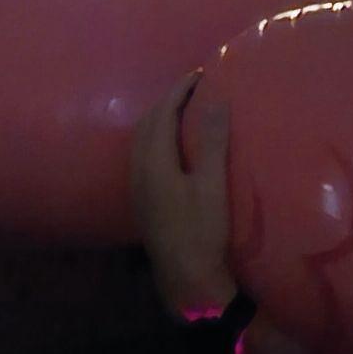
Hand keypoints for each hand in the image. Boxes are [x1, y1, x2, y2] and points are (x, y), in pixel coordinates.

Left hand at [130, 81, 234, 318]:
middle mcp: (138, 169)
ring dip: (160, 118)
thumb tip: (215, 99)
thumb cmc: (202, 231)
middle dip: (169, 100)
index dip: (180, 90)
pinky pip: (143, 152)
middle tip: (194, 88)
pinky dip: (157, 136)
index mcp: (154, 161)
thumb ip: (211, 141)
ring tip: (184, 109)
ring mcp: (137, 186)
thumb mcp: (212, 185)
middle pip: (148, 122)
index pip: (163, 113)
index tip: (200, 74)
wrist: (186, 278)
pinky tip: (173, 144)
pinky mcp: (142, 199)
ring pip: (142, 138)